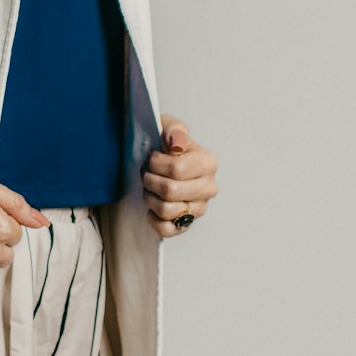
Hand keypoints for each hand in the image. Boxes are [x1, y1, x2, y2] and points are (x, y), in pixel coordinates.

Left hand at [141, 114, 218, 237]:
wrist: (161, 158)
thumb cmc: (166, 143)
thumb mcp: (168, 126)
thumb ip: (174, 130)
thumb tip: (176, 144)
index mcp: (208, 162)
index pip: (177, 169)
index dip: (156, 163)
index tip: (152, 157)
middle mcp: (209, 187)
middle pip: (170, 191)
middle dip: (150, 180)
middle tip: (146, 172)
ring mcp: (199, 208)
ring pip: (166, 210)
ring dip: (149, 197)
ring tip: (149, 186)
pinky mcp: (187, 224)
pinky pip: (166, 229)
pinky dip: (153, 218)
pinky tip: (152, 205)